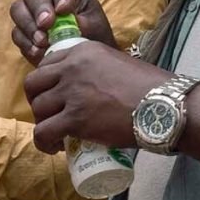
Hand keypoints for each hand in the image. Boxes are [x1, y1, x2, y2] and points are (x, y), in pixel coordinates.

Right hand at [9, 0, 116, 63]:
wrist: (85, 55)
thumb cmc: (93, 33)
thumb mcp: (95, 27)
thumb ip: (83, 23)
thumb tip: (69, 25)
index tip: (64, 10)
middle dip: (39, 9)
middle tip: (46, 25)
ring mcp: (30, 11)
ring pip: (18, 10)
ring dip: (29, 26)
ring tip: (43, 42)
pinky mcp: (22, 30)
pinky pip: (17, 33)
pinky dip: (26, 43)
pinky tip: (38, 52)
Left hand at [21, 39, 165, 152]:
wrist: (165, 105)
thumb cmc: (150, 88)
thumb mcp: (117, 63)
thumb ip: (99, 68)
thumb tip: (92, 86)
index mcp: (82, 51)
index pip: (47, 64)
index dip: (46, 83)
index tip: (55, 97)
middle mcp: (72, 68)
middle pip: (34, 84)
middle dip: (37, 101)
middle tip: (50, 115)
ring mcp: (72, 93)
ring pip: (38, 109)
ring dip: (43, 123)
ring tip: (57, 135)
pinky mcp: (75, 118)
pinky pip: (43, 132)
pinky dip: (43, 143)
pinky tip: (53, 148)